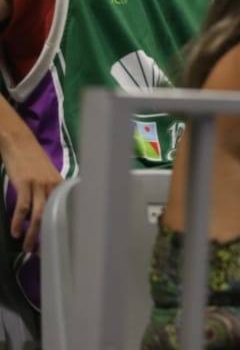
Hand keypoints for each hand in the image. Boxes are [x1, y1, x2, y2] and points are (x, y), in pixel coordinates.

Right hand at [1, 125, 61, 253]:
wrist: (19, 143)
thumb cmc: (32, 161)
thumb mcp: (47, 176)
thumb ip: (50, 192)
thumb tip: (49, 212)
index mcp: (61, 186)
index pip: (67, 211)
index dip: (64, 229)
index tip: (61, 245)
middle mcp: (54, 186)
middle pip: (54, 216)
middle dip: (48, 237)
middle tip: (43, 254)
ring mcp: (40, 185)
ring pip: (38, 215)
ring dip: (32, 235)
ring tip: (27, 249)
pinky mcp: (25, 183)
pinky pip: (22, 207)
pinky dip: (18, 222)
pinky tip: (15, 232)